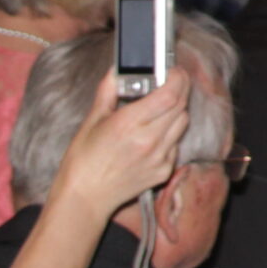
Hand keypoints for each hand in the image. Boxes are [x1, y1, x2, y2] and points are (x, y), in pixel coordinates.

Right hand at [50, 70, 187, 216]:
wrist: (85, 196)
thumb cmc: (84, 160)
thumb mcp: (92, 120)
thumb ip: (108, 91)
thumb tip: (117, 71)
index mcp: (128, 124)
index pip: (170, 94)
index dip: (177, 78)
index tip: (174, 71)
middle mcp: (148, 140)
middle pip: (181, 105)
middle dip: (179, 90)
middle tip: (169, 83)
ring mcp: (159, 157)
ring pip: (182, 123)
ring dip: (176, 111)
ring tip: (159, 109)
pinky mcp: (164, 171)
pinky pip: (177, 144)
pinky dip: (171, 134)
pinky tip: (153, 135)